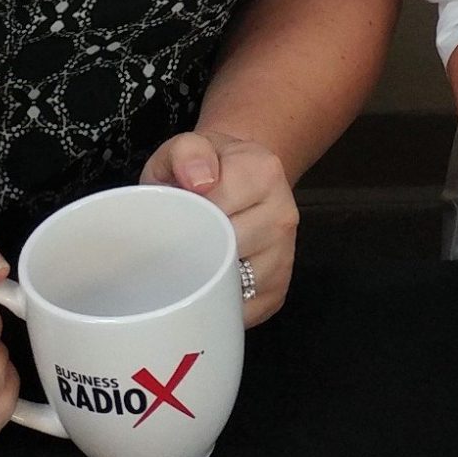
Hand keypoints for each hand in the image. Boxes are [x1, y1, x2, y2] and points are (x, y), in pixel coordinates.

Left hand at [140, 130, 297, 326]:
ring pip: (231, 284)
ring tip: (188, 260)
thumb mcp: (185, 147)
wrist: (233, 182)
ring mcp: (283, 258)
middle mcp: (284, 215)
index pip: (216, 209)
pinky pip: (237, 310)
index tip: (173, 215)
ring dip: (203, 279)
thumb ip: (186, 151)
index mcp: (264, 173)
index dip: (185, 218)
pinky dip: (214, 303)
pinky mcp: (275, 292)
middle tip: (173, 242)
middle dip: (192, 250)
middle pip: (225, 249)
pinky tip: (204, 283)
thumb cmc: (201, 171)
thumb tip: (198, 181)